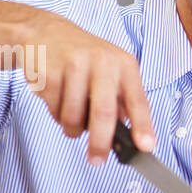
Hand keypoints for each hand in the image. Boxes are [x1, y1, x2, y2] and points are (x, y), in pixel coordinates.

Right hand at [26, 11, 155, 163]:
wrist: (45, 33)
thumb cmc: (83, 57)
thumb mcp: (111, 70)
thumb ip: (122, 101)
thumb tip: (133, 136)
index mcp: (123, 64)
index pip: (138, 100)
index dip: (143, 126)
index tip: (146, 147)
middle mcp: (102, 61)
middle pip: (104, 113)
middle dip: (100, 143)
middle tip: (97, 159)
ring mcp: (74, 65)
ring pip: (73, 116)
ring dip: (71, 128)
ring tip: (71, 118)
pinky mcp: (49, 72)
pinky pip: (54, 109)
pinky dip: (55, 114)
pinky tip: (57, 98)